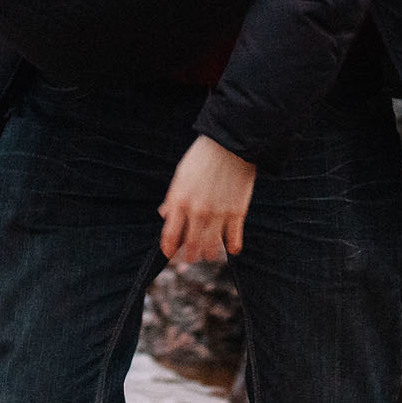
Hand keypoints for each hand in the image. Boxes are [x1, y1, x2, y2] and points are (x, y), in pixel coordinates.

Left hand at [159, 136, 257, 263]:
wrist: (230, 145)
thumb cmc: (202, 158)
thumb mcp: (181, 176)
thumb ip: (173, 198)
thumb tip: (164, 215)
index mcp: (179, 201)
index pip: (170, 235)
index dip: (168, 248)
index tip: (170, 253)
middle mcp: (197, 211)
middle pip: (191, 246)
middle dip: (190, 256)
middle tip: (192, 257)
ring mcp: (218, 214)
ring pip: (211, 248)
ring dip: (209, 253)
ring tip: (209, 253)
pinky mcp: (237, 213)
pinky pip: (234, 240)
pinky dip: (232, 247)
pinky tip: (232, 248)